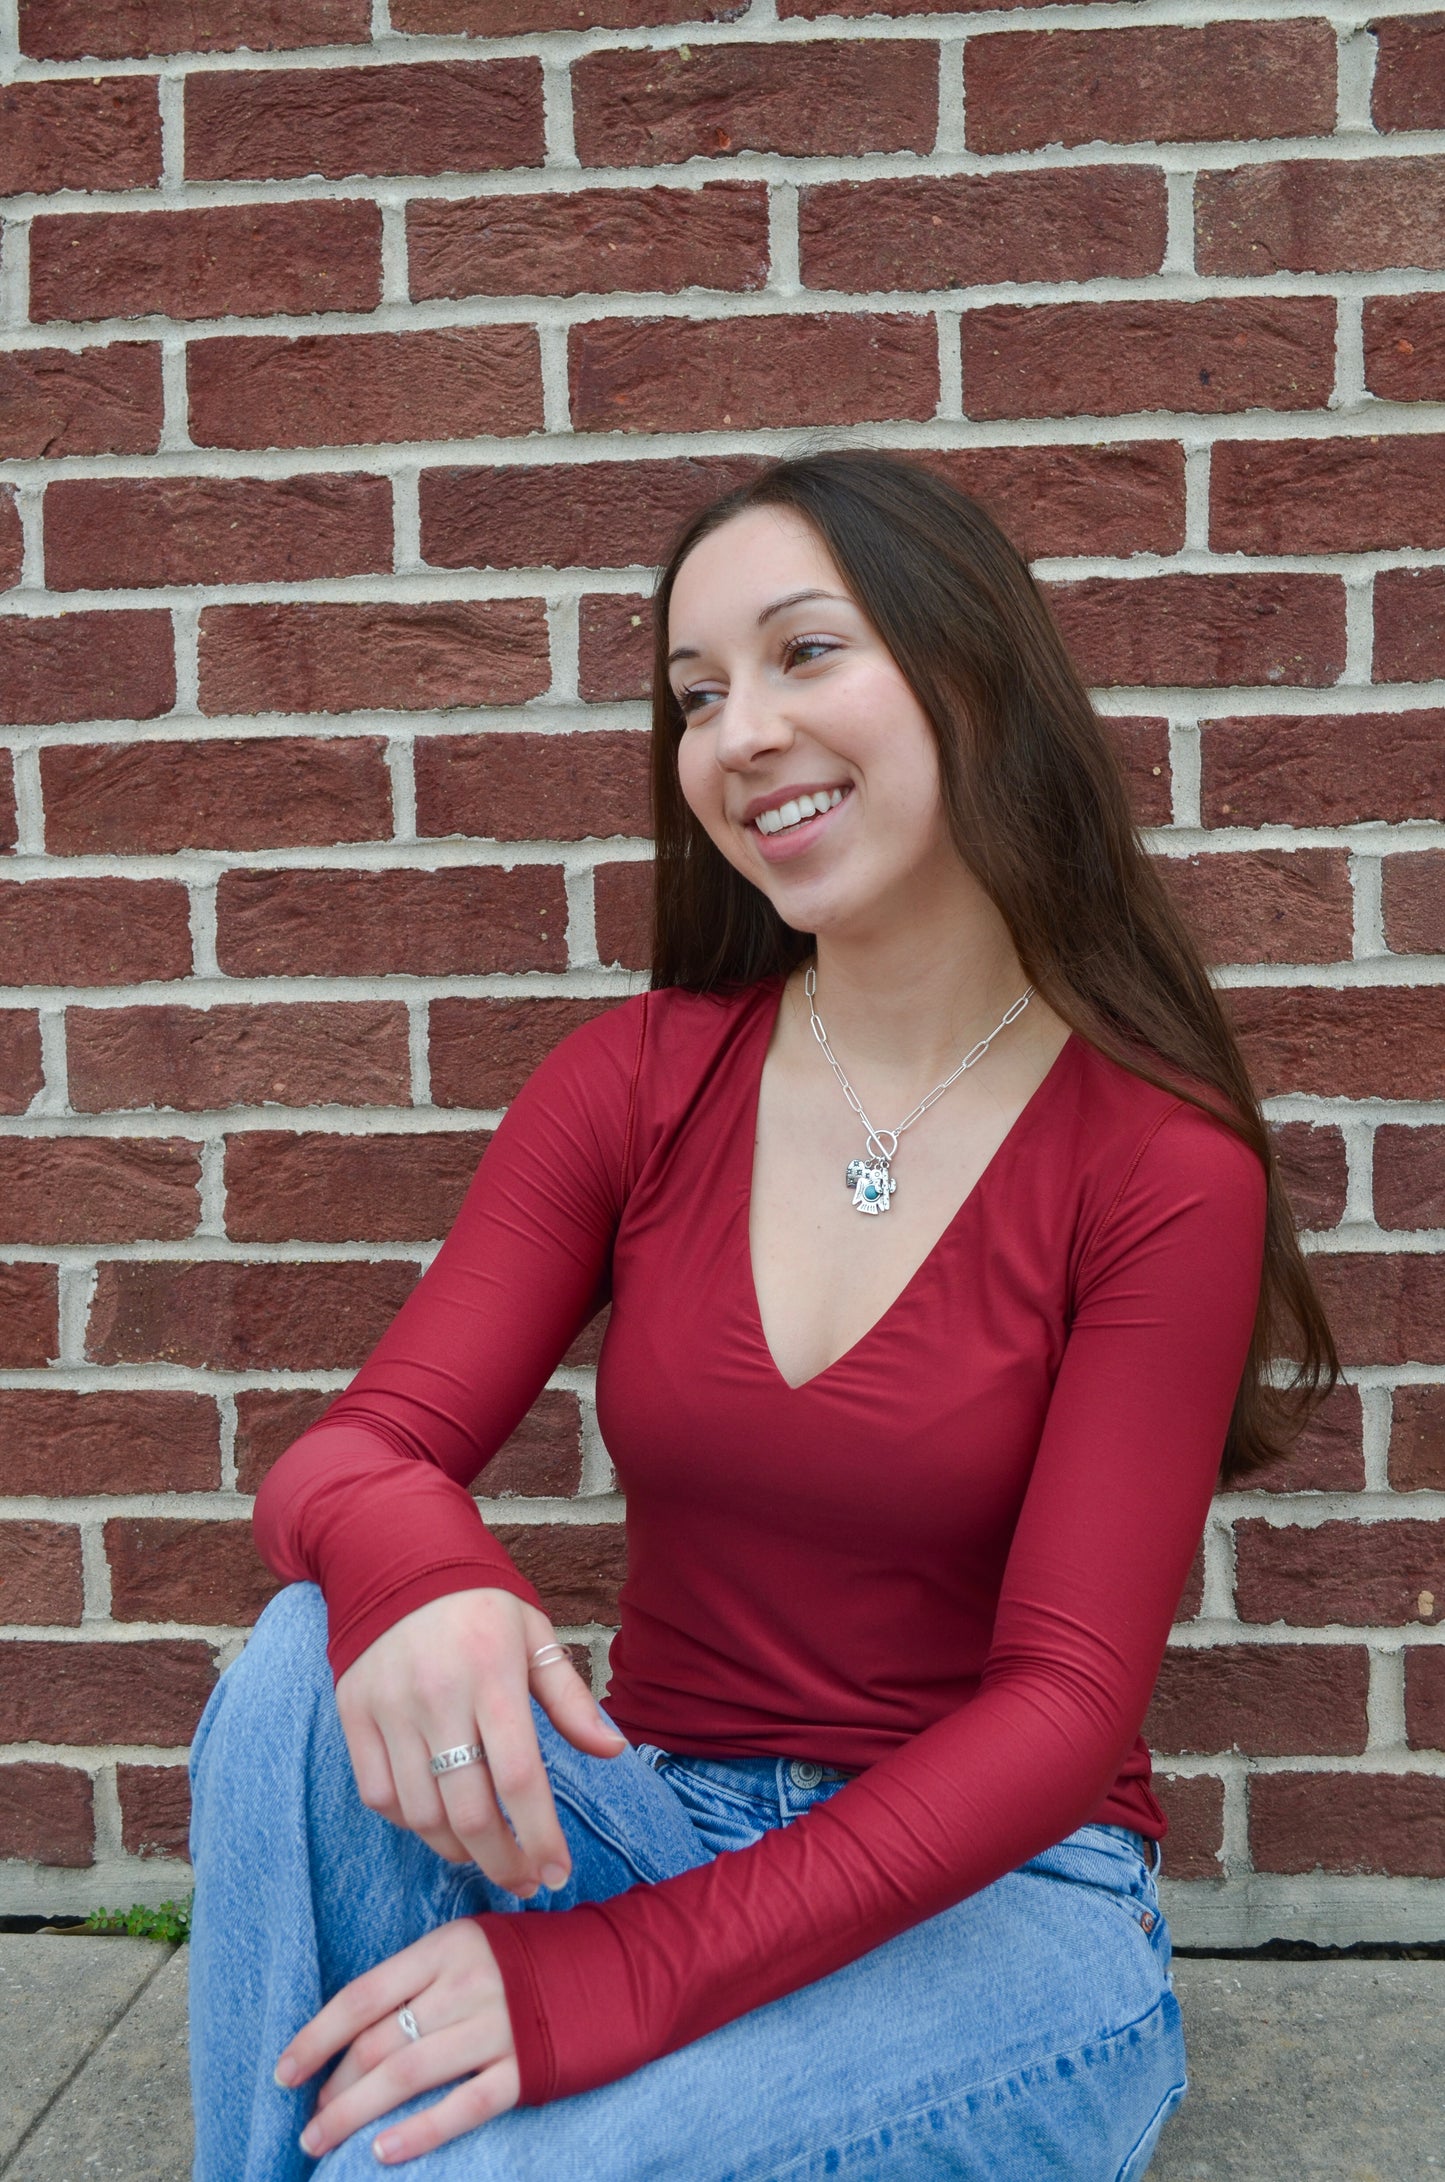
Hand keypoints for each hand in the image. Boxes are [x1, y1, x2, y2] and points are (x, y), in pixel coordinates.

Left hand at [275, 1920, 517, 2165]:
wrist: (623, 1967)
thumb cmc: (537, 1959)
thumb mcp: (477, 1947)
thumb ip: (426, 1979)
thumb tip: (361, 2031)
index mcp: (447, 1947)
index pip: (363, 1997)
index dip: (317, 2038)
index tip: (284, 2072)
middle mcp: (466, 1984)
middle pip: (379, 2043)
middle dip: (333, 2087)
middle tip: (309, 2120)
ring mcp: (499, 2026)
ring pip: (407, 2077)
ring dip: (354, 2114)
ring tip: (321, 2140)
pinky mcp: (527, 2066)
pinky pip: (463, 2106)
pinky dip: (420, 2133)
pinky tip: (384, 2152)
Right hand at [335, 1587, 627, 1897]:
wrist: (396, 1559)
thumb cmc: (479, 1605)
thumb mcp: (534, 1636)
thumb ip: (571, 1699)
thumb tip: (613, 1751)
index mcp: (493, 1677)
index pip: (520, 1778)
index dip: (540, 1837)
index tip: (557, 1873)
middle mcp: (438, 1698)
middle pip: (469, 1812)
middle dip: (503, 1863)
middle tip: (526, 1882)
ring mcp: (390, 1710)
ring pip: (421, 1815)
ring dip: (458, 1852)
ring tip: (487, 1856)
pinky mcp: (354, 1715)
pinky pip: (379, 1795)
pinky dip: (409, 1822)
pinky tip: (436, 1821)